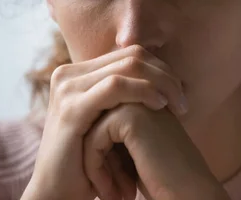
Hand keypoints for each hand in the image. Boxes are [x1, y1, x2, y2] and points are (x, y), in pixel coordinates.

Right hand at [22, 45, 205, 199]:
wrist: (57, 192)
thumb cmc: (90, 161)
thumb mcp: (108, 121)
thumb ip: (126, 97)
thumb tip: (165, 78)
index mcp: (79, 73)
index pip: (130, 54)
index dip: (160, 68)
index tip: (180, 91)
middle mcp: (70, 74)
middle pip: (132, 56)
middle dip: (165, 75)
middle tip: (183, 99)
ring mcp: (68, 88)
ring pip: (127, 67)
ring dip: (161, 83)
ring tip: (178, 105)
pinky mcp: (71, 108)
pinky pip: (116, 87)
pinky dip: (144, 91)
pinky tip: (160, 105)